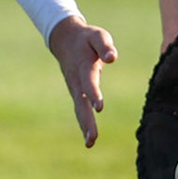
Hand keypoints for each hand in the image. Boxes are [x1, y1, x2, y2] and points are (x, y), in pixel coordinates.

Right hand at [47, 15, 117, 147]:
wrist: (65, 39)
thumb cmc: (86, 39)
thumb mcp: (97, 36)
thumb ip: (105, 46)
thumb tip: (113, 58)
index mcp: (84, 66)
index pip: (89, 82)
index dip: (94, 94)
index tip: (99, 108)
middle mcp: (77, 81)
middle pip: (81, 103)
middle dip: (87, 120)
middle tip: (92, 137)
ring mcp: (74, 88)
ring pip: (79, 109)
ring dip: (85, 126)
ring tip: (90, 143)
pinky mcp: (76, 92)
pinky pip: (80, 110)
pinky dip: (84, 124)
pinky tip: (89, 139)